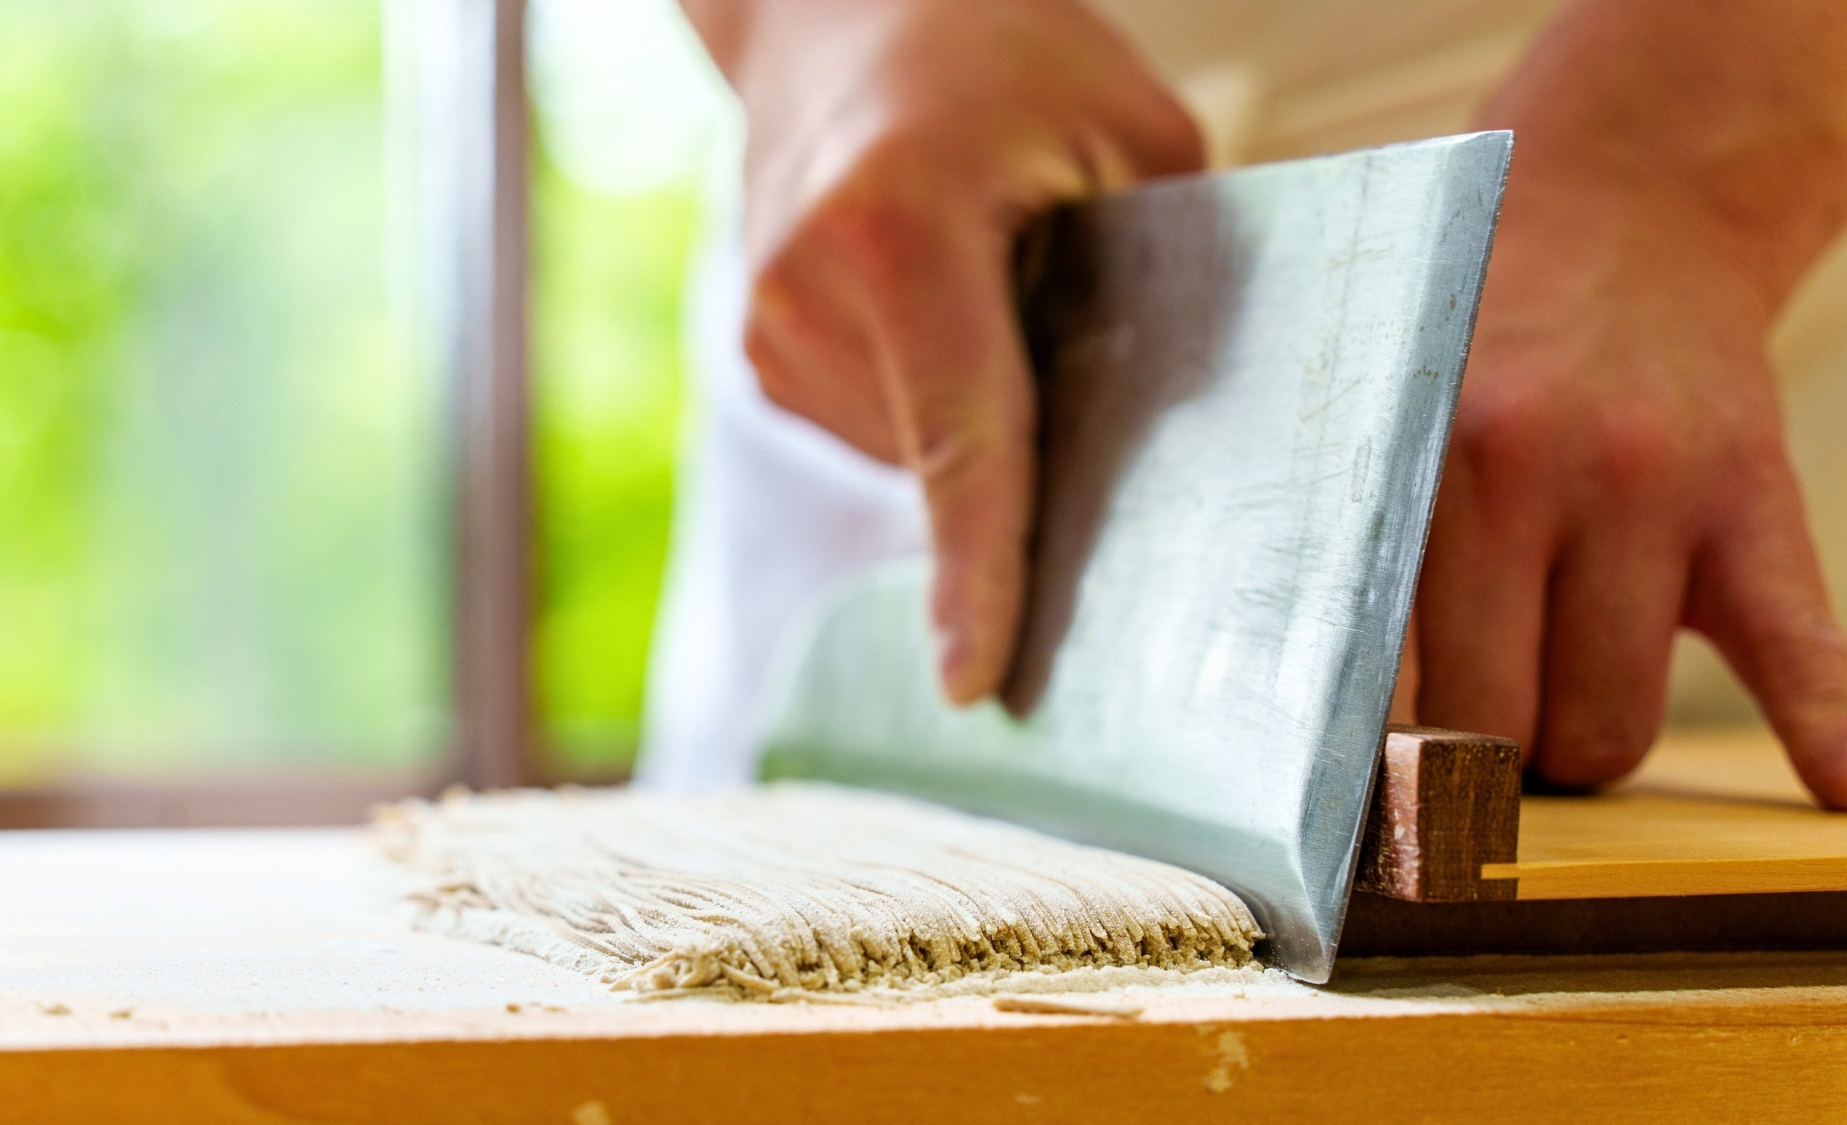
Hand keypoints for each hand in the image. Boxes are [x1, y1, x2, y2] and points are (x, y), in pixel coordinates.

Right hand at [687, 0, 1201, 700]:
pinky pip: (880, 435)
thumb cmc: (997, 49)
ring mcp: (767, 334)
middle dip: (1033, 451)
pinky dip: (934, 406)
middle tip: (1071, 335)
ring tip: (993, 289)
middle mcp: (805, 296)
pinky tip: (948, 314)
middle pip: (950, 463)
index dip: (977, 574)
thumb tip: (1193, 440)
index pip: (961, 440)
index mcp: (897, 231)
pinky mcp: (760, 358)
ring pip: (915, 462)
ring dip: (979, 422)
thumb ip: (1170, 276)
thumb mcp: (1128, 128)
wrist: (834, 7)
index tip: (974, 685)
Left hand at [1401, 0, 1846, 803]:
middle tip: (1461, 736)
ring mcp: (1647, 489)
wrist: (1624, 203)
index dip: (1361, 766)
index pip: (1368, 673)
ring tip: (1556, 696)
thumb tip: (1281, 706)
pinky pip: (1797, 643)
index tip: (1347, 819)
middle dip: (1473, 765)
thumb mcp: (1369, 404)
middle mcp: (1521, 473)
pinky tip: (1832, 787)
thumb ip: (1328, 535)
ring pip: (1607, 724)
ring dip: (1579, 744)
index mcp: (1403, 461)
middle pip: (1488, 727)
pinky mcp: (1751, 499)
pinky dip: (1823, 724)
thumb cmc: (1458, 331)